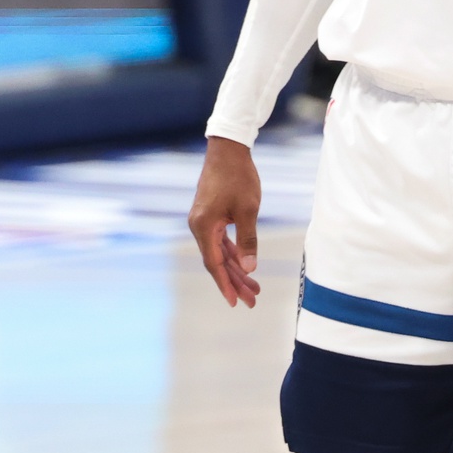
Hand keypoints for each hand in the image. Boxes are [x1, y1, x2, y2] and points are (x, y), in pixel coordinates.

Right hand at [187, 136, 262, 307]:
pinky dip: (233, 253)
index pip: (215, 264)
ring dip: (236, 269)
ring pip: (220, 253)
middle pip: (217, 262)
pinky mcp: (210, 216)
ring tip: (254, 287)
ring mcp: (203, 222)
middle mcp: (198, 227)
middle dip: (235, 281)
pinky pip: (221, 241)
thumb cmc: (239, 177)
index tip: (235, 302)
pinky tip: (245, 265)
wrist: (228, 150)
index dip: (226, 284)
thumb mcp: (248, 209)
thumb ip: (248, 240)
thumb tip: (250, 268)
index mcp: (203, 227)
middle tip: (252, 300)